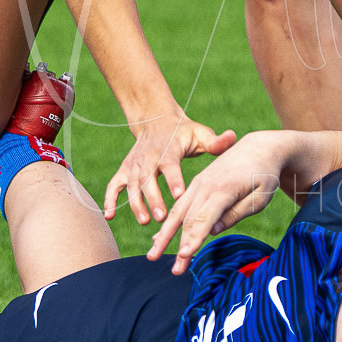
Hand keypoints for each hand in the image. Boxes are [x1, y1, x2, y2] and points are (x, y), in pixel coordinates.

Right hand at [104, 108, 236, 226]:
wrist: (156, 120)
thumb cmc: (184, 133)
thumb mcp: (200, 134)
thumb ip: (216, 141)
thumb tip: (232, 138)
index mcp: (169, 150)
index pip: (170, 165)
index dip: (174, 179)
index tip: (180, 195)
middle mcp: (149, 157)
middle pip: (148, 178)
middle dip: (153, 198)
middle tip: (162, 218)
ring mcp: (134, 164)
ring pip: (131, 184)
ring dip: (136, 203)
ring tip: (145, 222)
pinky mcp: (124, 170)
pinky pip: (113, 185)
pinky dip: (109, 200)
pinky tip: (109, 217)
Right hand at [147, 134, 283, 272]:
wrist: (259, 148)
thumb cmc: (264, 174)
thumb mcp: (260, 196)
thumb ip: (236, 213)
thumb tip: (213, 231)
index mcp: (223, 188)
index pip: (204, 217)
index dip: (194, 238)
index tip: (185, 255)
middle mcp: (205, 185)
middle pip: (187, 219)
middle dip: (177, 245)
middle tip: (173, 270)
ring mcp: (198, 184)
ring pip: (177, 212)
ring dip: (165, 236)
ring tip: (153, 255)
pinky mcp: (196, 185)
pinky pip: (179, 206)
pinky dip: (168, 223)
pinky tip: (159, 237)